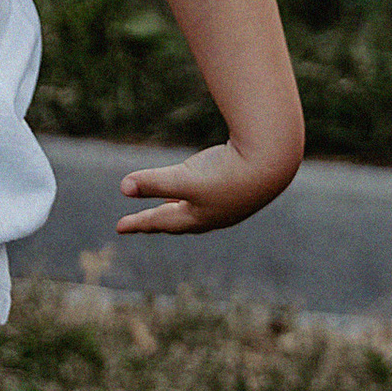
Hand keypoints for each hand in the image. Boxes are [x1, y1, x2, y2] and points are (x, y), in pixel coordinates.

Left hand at [115, 140, 292, 234]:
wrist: (273, 163)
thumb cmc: (229, 173)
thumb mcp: (186, 178)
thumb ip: (155, 182)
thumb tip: (123, 187)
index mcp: (196, 218)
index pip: (160, 222)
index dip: (138, 223)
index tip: (118, 227)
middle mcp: (211, 215)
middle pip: (177, 221)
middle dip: (157, 221)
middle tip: (140, 224)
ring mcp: (226, 203)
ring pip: (195, 211)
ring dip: (178, 210)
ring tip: (167, 209)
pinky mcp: (238, 188)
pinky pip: (209, 197)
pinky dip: (196, 196)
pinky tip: (199, 190)